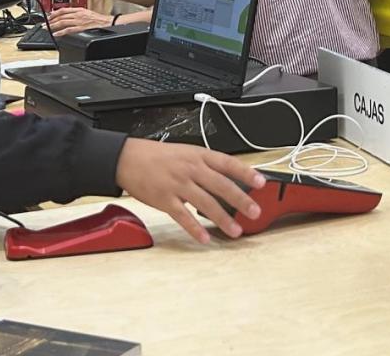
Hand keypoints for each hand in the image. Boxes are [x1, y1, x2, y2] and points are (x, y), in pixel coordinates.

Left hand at [49, 6, 111, 36]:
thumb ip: (77, 14)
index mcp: (79, 10)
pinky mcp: (81, 28)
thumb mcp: (86, 13)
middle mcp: (77, 14)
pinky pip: (68, 30)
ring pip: (62, 22)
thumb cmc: (98, 19)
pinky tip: (56, 34)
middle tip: (45, 24)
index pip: (63, 10)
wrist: (106, 23)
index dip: (54, 13)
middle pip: (61, 16)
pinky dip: (60, 32)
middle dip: (51, 20)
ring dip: (53, 26)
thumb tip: (68, 16)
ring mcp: (79, 21)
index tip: (49, 16)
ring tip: (47, 28)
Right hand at [114, 138, 264, 242]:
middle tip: (255, 212)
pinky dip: (194, 228)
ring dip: (223, 219)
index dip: (246, 173)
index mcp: (198, 156)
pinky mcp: (164, 200)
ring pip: (206, 203)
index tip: (262, 183)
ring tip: (235, 230)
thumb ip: (205, 165)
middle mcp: (191, 169)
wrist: (127, 158)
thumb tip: (227, 179)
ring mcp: (178, 185)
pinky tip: (204, 238)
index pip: (228, 163)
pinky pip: (183, 216)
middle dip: (241, 201)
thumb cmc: (157, 156)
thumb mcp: (186, 152)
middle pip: (222, 186)